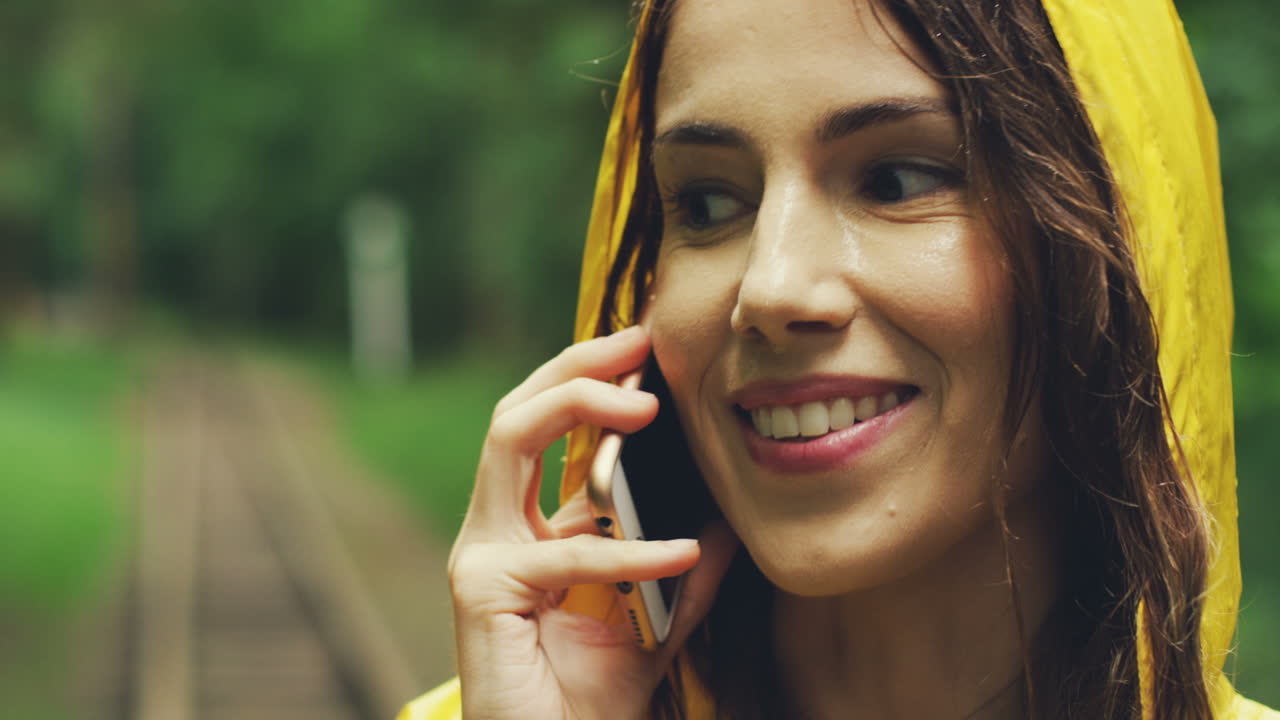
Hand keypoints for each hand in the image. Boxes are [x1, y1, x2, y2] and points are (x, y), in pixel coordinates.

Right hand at [449, 326, 737, 719]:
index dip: (591, 380)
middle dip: (576, 366)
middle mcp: (496, 529)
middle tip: (639, 345)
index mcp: (531, 528)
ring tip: (648, 404)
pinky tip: (684, 553)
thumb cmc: (593, 699)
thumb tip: (728, 520)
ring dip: (579, 405)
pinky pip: (564, 551)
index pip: (547, 427)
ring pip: (511, 439)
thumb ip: (684, 572)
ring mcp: (480, 555)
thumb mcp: (654, 619)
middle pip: (517, 411)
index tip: (651, 350)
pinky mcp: (480, 590)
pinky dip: (631, 549)